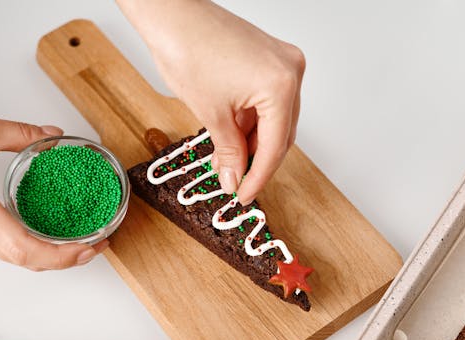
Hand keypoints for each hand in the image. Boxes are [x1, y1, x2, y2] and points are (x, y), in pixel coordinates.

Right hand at [0, 110, 106, 269]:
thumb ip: (22, 133)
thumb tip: (53, 137)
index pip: (26, 250)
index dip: (62, 255)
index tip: (87, 247)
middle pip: (27, 261)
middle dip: (67, 258)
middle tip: (96, 244)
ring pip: (17, 259)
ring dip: (51, 255)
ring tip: (80, 242)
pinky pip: (6, 249)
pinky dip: (33, 247)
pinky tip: (50, 234)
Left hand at [117, 0, 304, 203]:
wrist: (172, 15)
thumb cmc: (187, 49)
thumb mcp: (211, 113)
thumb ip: (229, 152)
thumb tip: (234, 180)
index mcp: (281, 85)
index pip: (275, 146)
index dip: (258, 178)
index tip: (244, 197)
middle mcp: (291, 71)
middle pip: (281, 133)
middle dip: (257, 162)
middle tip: (237, 184)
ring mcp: (282, 62)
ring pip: (275, 119)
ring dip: (253, 143)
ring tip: (228, 163)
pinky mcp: (269, 59)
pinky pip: (268, 101)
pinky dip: (251, 122)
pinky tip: (232, 138)